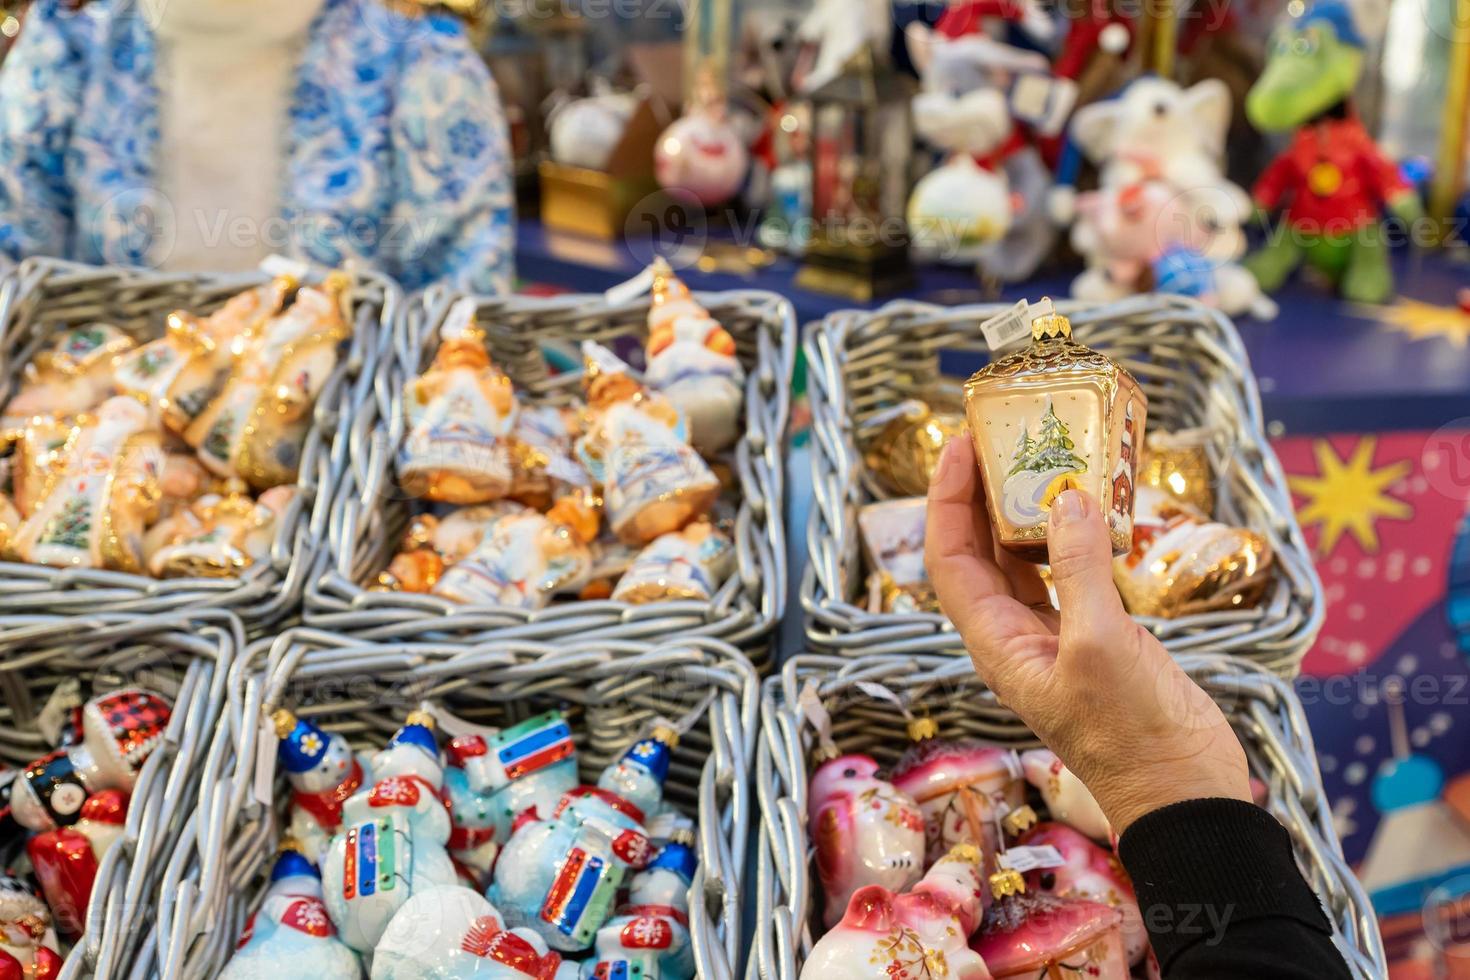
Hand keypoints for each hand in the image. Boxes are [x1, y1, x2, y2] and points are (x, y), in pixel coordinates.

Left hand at [925, 435, 1249, 833]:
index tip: (958, 446)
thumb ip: (1078, 570)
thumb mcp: (1100, 646)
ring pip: (1024, 557)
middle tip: (997, 437)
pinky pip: (1070, 570)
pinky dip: (1073, 534)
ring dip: (1025, 509)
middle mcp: (1013, 635)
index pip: (950, 559)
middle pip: (980, 550)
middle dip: (980, 493)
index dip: (946, 501)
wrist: (1184, 792)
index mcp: (994, 643)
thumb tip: (1066, 499)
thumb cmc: (1132, 735)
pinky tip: (1089, 502)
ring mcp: (1054, 635)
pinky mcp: (1096, 634)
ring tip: (1039, 456)